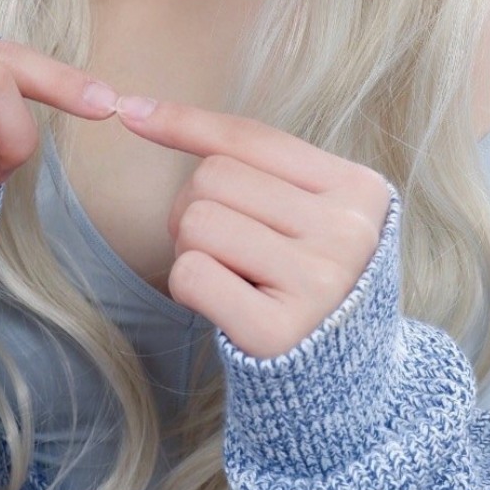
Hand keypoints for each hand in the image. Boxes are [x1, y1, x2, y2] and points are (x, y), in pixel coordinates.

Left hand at [113, 95, 393, 359]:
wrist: (342, 379)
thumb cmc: (305, 277)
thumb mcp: (307, 212)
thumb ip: (251, 164)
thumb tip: (137, 110)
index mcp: (359, 190)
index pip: (253, 138)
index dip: (185, 123)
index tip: (129, 113)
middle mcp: (347, 232)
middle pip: (214, 177)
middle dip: (193, 208)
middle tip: (223, 247)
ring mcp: (317, 282)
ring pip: (198, 222)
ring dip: (191, 250)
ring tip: (229, 275)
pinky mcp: (279, 332)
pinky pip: (192, 275)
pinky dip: (188, 287)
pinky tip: (223, 304)